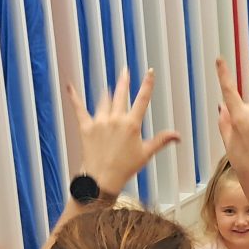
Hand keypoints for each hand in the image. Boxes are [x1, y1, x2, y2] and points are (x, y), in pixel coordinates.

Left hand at [66, 67, 180, 195]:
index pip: (142, 100)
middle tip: (125, 70)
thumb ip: (162, 140)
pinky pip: (79, 109)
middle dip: (124, 81)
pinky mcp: (86, 127)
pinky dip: (74, 97)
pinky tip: (70, 86)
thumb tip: (178, 136)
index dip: (147, 84)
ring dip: (107, 93)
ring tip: (109, 87)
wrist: (102, 179)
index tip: (150, 72)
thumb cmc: (125, 168)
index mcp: (132, 124)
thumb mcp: (146, 153)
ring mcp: (100, 122)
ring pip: (104, 101)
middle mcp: (116, 119)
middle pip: (121, 95)